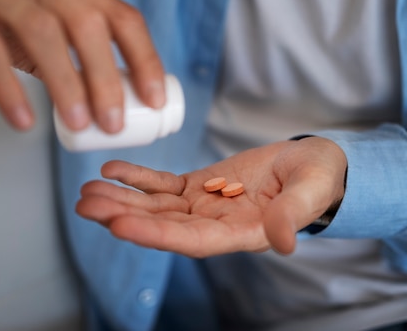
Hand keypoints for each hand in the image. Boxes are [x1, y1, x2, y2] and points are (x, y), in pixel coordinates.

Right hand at [0, 0, 164, 130]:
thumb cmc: (4, 8)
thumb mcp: (51, 18)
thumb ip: (77, 53)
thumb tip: (112, 102)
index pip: (123, 18)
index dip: (145, 58)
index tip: (155, 101)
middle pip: (88, 26)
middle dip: (107, 78)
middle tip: (113, 124)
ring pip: (43, 34)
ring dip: (66, 83)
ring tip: (79, 124)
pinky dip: (9, 89)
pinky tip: (24, 120)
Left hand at [77, 137, 346, 256]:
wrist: (313, 164)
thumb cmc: (318, 179)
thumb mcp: (311, 191)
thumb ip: (293, 214)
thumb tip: (284, 243)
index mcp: (241, 233)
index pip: (191, 240)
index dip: (155, 235)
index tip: (120, 225)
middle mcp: (215, 224)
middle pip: (162, 225)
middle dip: (124, 216)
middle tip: (87, 206)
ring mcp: (204, 205)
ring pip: (156, 205)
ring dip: (121, 198)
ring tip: (88, 192)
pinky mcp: (200, 185)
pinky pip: (163, 184)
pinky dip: (138, 178)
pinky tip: (112, 170)